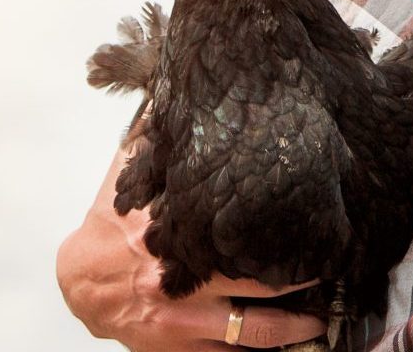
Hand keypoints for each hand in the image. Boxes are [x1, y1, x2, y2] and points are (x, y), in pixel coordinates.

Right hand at [58, 151, 326, 348]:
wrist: (79, 282)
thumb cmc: (112, 225)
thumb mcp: (129, 175)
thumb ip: (153, 137)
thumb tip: (169, 87)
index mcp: (170, 232)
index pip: (231, 228)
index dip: (277, 228)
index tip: (313, 223)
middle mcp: (178, 278)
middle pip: (252, 283)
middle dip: (296, 281)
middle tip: (333, 271)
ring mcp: (181, 318)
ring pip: (248, 329)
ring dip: (290, 327)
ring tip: (321, 319)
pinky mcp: (178, 346)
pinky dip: (255, 351)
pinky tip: (285, 345)